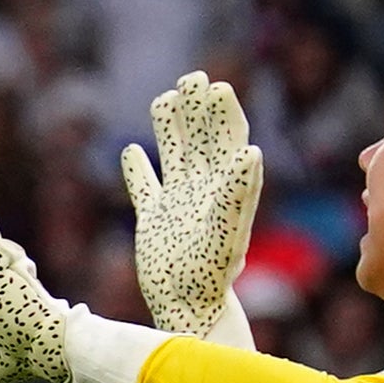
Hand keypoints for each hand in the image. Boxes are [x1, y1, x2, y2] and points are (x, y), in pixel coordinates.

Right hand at [120, 69, 264, 342]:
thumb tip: (252, 151)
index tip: (214, 86)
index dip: (222, 112)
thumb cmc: (209, 272)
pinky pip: (144, 187)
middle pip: (201, 139)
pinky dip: (138, 169)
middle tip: (192, 78)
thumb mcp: (225, 229)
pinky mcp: (153, 220)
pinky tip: (131, 151)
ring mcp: (177, 203)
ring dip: (169, 128)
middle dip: (197, 109)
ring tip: (164, 99)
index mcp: (225, 186)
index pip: (227, 139)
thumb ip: (236, 190)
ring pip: (173, 155)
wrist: (186, 304)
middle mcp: (203, 189)